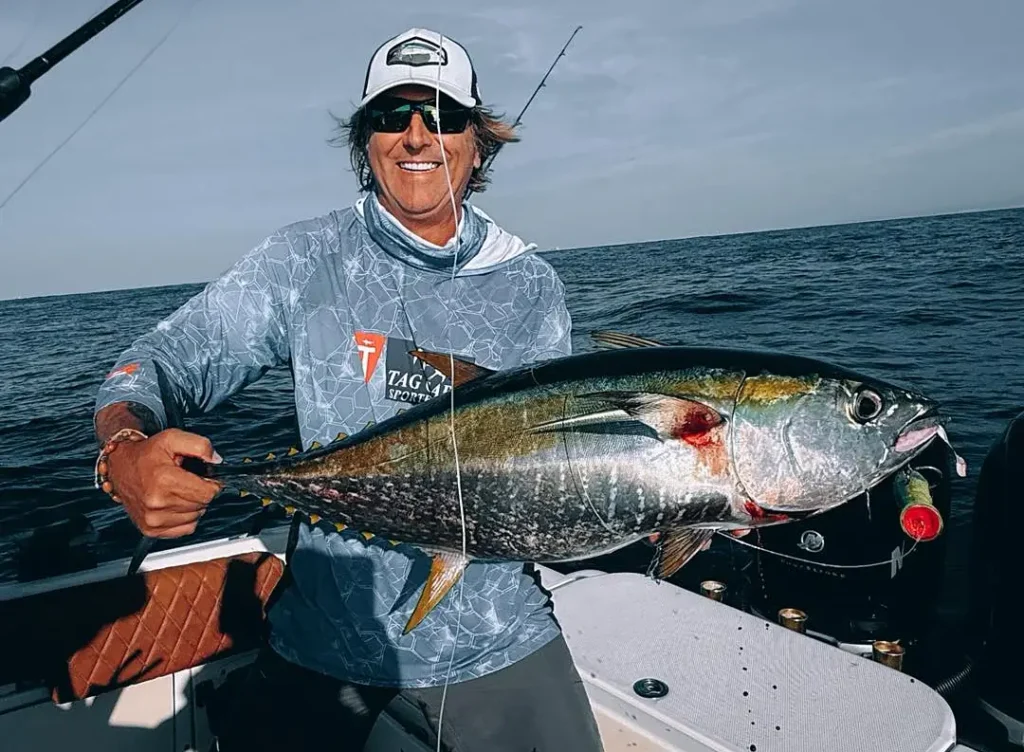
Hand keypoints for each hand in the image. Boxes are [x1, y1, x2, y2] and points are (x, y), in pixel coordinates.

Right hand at [106, 428, 222, 537]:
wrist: (120, 467)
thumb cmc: (147, 453)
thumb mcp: (173, 438)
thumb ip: (199, 445)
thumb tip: (217, 461)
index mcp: (164, 480)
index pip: (208, 493)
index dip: (212, 483)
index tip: (204, 477)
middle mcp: (157, 502)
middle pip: (203, 504)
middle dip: (201, 491)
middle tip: (187, 480)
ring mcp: (153, 519)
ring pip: (196, 517)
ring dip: (193, 504)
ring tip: (178, 490)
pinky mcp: (150, 529)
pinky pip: (186, 528)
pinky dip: (186, 517)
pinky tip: (175, 503)